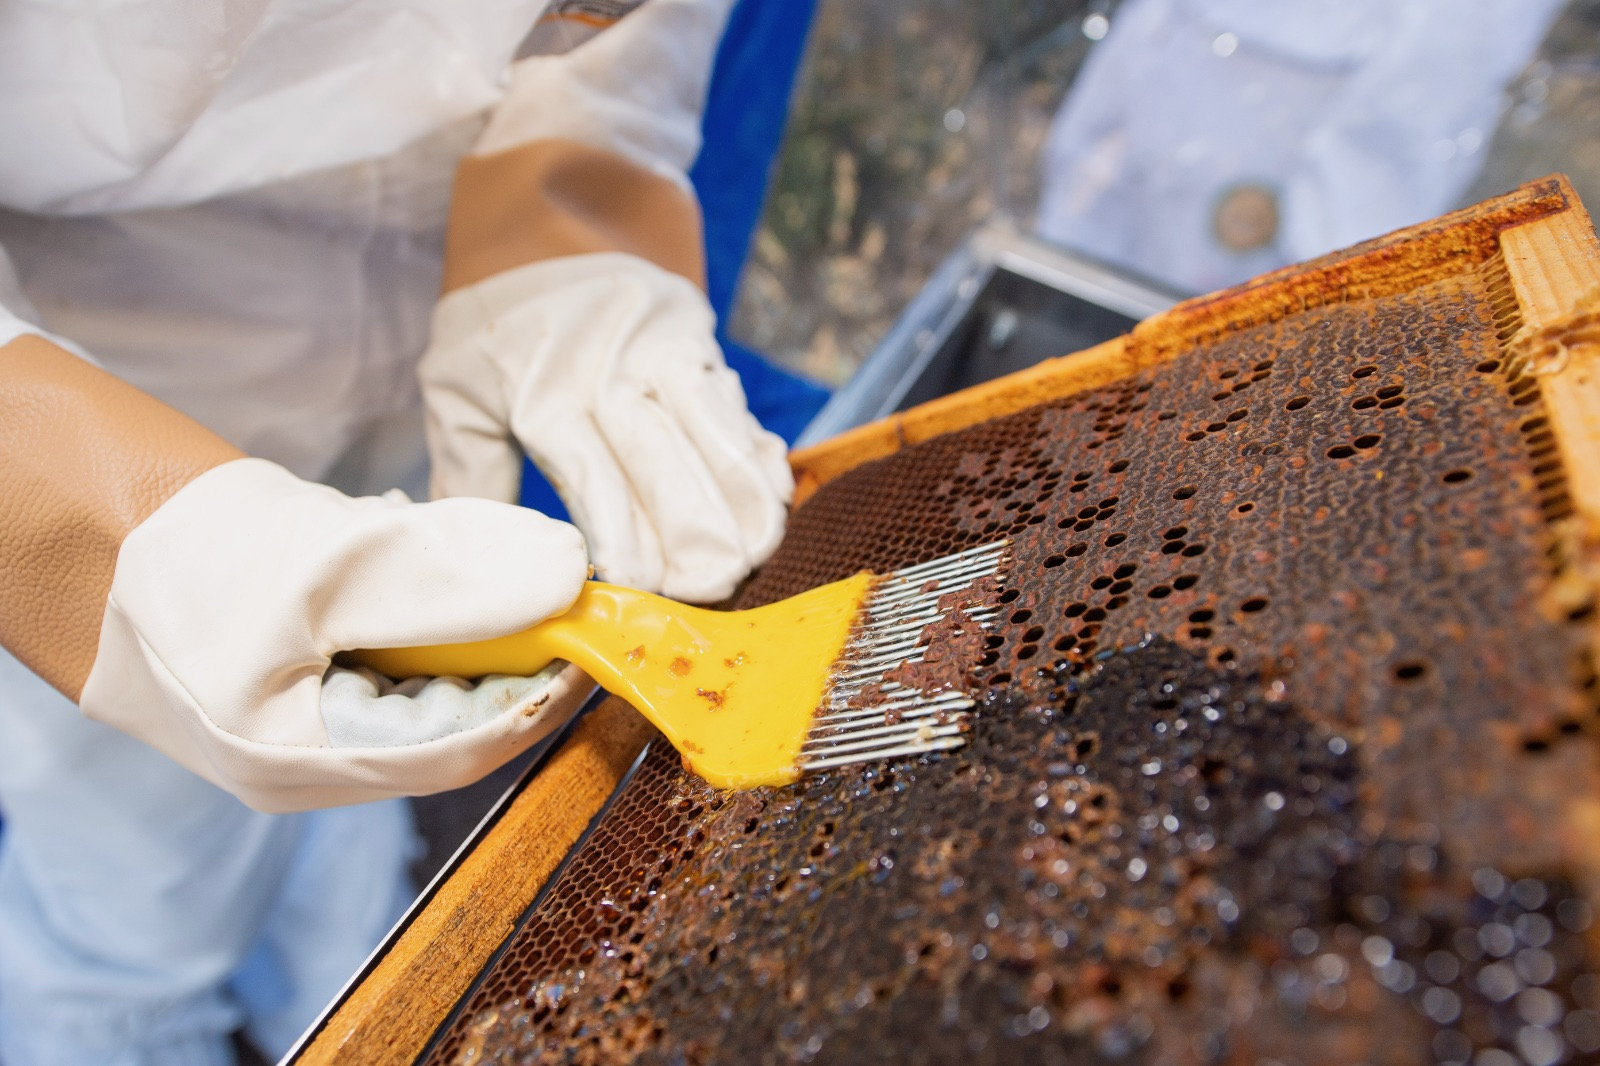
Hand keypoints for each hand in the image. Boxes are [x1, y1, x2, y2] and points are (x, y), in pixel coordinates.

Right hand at [80, 458, 592, 811]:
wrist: (70, 518)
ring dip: (464, 617)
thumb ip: (446, 579)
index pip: (464, 750)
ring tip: (470, 554)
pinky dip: (418, 600)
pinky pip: (385, 647)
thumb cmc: (176, 554)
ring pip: (423, 677)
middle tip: (551, 583)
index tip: (591, 632)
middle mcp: (309, 757)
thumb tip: (565, 576)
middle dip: (508, 649)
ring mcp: (300, 715)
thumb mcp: (322, 563)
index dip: (539, 694)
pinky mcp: (295, 669)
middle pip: (450, 718)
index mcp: (306, 763)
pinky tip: (404, 547)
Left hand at [420, 252, 792, 602]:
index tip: (645, 590)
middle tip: (714, 588)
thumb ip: (467, 469)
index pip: (598, 486)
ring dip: (745, 504)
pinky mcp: (700, 344)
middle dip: (698, 540)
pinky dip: (758, 458)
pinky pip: (738, 411)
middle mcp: (613, 374)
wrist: (547, 222)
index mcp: (547, 396)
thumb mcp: (453, 386)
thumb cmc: (496, 323)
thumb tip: (472, 550)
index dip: (628, 544)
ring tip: (758, 555)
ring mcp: (665, 355)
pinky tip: (773, 500)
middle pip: (668, 472)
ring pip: (718, 442)